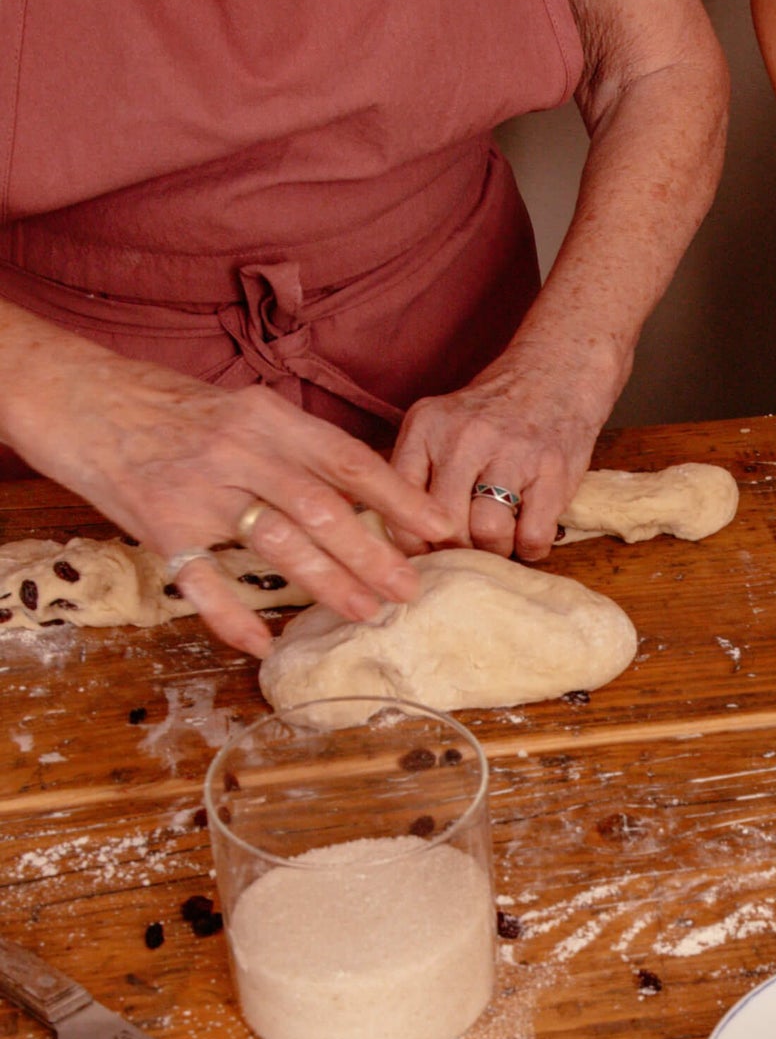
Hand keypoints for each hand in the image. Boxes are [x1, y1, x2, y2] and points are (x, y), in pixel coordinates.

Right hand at [19, 347, 451, 656]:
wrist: (74, 394)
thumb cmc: (166, 408)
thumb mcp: (240, 410)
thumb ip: (294, 447)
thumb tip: (361, 492)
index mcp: (267, 418)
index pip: (347, 460)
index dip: (398, 497)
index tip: (439, 529)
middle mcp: (240, 449)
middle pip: (323, 507)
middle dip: (374, 553)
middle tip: (411, 590)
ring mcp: (198, 487)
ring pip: (277, 540)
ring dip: (327, 582)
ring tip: (365, 612)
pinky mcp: (158, 522)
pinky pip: (203, 579)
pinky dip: (234, 617)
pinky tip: (263, 645)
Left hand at [390, 348, 607, 560]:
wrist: (556, 374)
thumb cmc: (492, 415)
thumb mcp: (440, 426)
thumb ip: (417, 472)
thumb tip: (405, 542)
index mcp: (426, 427)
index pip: (401, 504)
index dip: (414, 542)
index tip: (429, 548)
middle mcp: (464, 438)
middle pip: (447, 526)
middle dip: (458, 549)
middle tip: (470, 545)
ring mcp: (511, 453)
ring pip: (489, 532)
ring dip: (496, 549)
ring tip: (501, 538)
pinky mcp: (552, 472)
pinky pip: (533, 537)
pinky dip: (531, 548)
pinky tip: (529, 532)